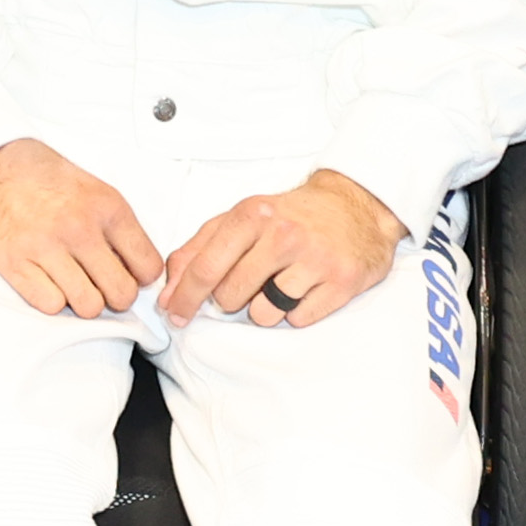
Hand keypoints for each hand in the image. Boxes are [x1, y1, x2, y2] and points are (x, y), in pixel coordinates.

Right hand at [0, 139, 165, 317]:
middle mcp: (80, 228)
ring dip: (82, 300)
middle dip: (114, 296)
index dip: (139, 277)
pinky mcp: (14, 261)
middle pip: (122, 294)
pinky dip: (51, 299)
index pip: (148, 267)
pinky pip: (51, 305)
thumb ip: (115, 226)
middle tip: (100, 284)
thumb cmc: (40, 174)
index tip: (127, 273)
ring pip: (89, 307)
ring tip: (71, 283)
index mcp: (106, 206)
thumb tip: (136, 267)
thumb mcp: (92, 187)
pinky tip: (46, 280)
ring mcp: (46, 246)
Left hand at [159, 171, 406, 328]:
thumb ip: (200, 248)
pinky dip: (297, 311)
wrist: (355, 206)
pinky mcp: (342, 282)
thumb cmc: (291, 215)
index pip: (205, 267)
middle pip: (231, 296)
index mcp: (252, 215)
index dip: (184, 298)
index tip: (175, 315)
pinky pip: (299, 320)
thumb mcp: (242, 217)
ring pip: (264, 314)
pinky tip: (306, 288)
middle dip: (231, 299)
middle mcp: (283, 235)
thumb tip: (169, 289)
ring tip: (281, 283)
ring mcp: (314, 259)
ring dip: (266, 308)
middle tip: (251, 281)